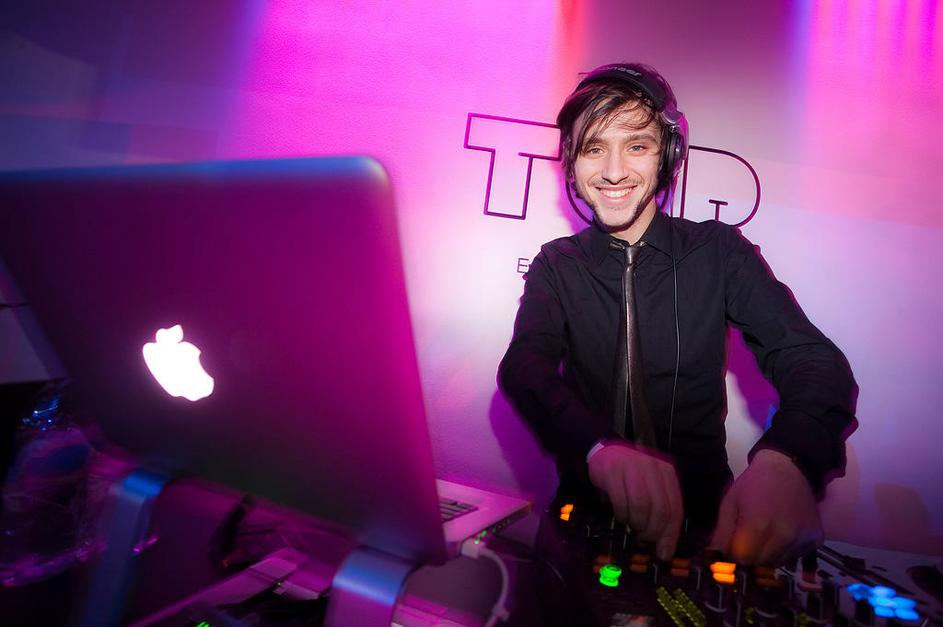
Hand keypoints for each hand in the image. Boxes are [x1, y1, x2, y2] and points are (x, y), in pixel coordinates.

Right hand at [587, 441, 682, 560]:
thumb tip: (665, 545)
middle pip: (660, 509)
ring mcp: (632, 467)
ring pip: (641, 506)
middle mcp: (653, 468)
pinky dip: (621, 514)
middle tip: (645, 541)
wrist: (604, 451)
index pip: (675, 508)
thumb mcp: (651, 486)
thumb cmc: (631, 475)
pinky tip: (620, 516)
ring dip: (637, 524)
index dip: (670, 534)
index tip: (664, 553)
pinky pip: (621, 501)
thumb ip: (660, 509)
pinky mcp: (612, 471)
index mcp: (667, 472)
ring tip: (632, 527)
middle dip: (653, 532)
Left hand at [709, 449, 822, 564]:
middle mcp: (784, 536)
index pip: (743, 560)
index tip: (730, 552)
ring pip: (778, 563)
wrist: (789, 468)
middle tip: (746, 543)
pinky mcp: (815, 540)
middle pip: (761, 565)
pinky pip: (794, 557)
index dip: (734, 559)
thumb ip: (722, 534)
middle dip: (749, 559)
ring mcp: (802, 540)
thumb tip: (714, 560)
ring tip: (764, 534)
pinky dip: (784, 551)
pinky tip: (780, 533)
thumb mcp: (730, 503)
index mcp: (758, 525)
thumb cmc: (754, 483)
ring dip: (767, 556)